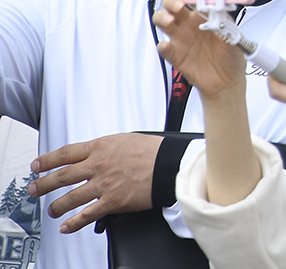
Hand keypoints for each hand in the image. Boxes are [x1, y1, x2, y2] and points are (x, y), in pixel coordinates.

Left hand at [28, 134, 161, 232]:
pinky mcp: (112, 201)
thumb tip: (94, 153)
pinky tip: (66, 227)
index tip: (37, 165)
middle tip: (35, 189)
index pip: (65, 154)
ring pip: (70, 198)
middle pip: (61, 176)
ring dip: (56, 206)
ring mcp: (103, 185)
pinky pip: (87, 214)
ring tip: (51, 210)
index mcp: (100, 148)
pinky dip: (73, 223)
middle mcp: (97, 166)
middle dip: (43, 184)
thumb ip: (105, 147)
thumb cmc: (153, 151)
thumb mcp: (125, 140)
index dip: (47, 161)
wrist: (170, 164)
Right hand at [153, 0, 246, 99]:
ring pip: (163, 22)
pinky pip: (165, 49)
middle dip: (172, 2)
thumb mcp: (236, 38)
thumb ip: (227, 27)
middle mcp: (190, 24)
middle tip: (178, 6)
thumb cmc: (232, 56)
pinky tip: (166, 46)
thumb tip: (221, 19)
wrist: (227, 81)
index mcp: (205, 16)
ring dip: (162, 18)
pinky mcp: (176, 56)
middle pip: (172, 6)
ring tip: (169, 21)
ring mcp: (181, 39)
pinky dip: (163, 46)